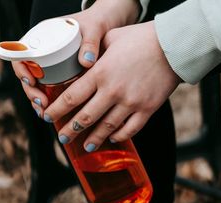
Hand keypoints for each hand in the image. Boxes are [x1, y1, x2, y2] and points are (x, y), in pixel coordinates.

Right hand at [11, 0, 139, 111]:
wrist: (108, 25)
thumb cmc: (98, 22)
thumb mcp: (94, 28)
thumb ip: (91, 41)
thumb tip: (87, 61)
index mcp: (43, 36)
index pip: (21, 53)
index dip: (21, 68)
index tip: (31, 81)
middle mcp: (44, 52)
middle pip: (27, 74)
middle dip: (31, 92)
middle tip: (42, 105)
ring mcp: (51, 65)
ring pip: (37, 85)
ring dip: (39, 101)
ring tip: (46, 114)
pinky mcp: (61, 75)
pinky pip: (51, 90)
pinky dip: (51, 102)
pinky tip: (56, 113)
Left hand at [44, 21, 180, 150]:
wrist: (173, 45)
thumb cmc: (140, 38)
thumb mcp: (111, 38)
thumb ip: (94, 52)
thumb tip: (81, 61)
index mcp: (100, 73)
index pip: (71, 97)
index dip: (56, 110)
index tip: (48, 117)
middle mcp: (113, 91)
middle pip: (85, 117)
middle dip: (70, 130)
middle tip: (62, 137)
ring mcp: (131, 102)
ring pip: (107, 127)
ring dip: (94, 138)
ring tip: (86, 146)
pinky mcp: (147, 109)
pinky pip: (130, 129)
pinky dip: (119, 136)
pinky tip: (112, 139)